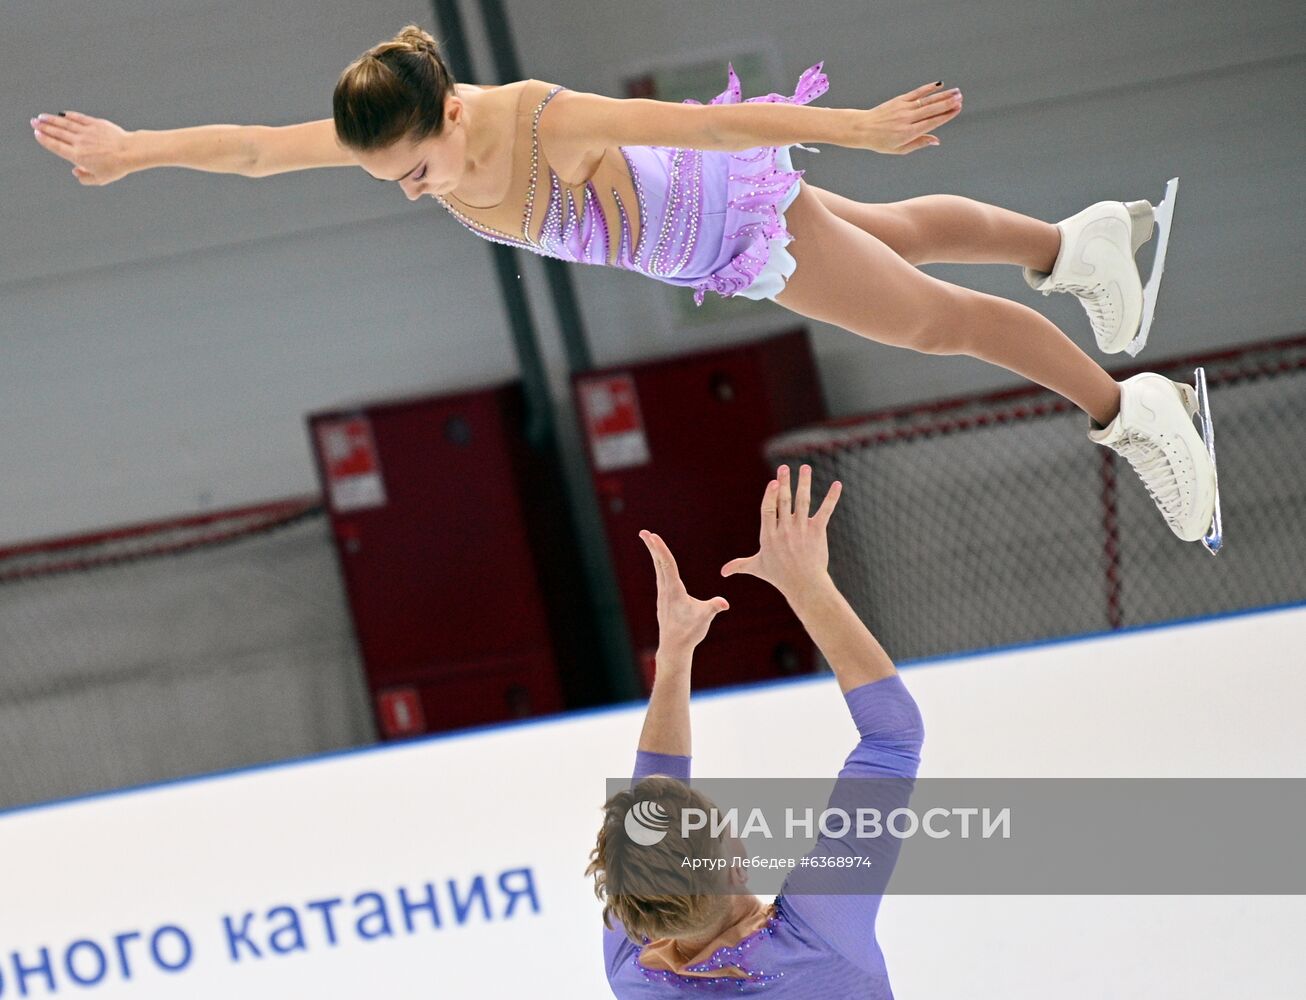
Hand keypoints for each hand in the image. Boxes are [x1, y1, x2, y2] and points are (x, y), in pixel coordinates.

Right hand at [31, 112, 135, 184]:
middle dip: (43, 127)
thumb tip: (75, 172)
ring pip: (65, 123)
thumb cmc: (116, 167)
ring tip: (42, 116)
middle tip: (33, 122)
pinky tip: (63, 114)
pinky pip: (79, 118)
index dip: (45, 139)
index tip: (37, 134)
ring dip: (52, 119)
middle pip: (57, 133)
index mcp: (77, 156)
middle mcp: (79, 142)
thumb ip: (85, 178)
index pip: (56, 146)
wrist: (130, 152)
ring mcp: (86, 131)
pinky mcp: (95, 123)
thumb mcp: (100, 179)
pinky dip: (69, 116)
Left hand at [640, 530, 728, 653]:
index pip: (667, 564)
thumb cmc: (689, 631)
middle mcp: (665, 589)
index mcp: (674, 590)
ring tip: (651, 542)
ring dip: (655, 554)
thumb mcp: (704, 618)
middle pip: (658, 562)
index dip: (661, 549)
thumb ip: (713, 607)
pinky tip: (660, 563)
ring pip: (658, 569)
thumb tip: (724, 603)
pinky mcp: (664, 600)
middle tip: (644, 531)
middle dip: (652, 546)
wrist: (674, 647)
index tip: (653, 536)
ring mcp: (663, 595)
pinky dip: (660, 565)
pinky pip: (661, 577)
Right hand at [721, 464, 841, 600]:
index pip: (768, 510)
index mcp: (769, 535)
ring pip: (803, 501)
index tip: (773, 482)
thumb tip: (722, 572)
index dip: (770, 495)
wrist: (804, 585)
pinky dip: (831, 497)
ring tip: (805, 467)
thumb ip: (739, 565)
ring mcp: (802, 530)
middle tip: (784, 468)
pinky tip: (837, 485)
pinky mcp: (817, 532)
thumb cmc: (779, 576)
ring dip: (804, 482)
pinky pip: (825, 511)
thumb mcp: (757, 567)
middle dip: (784, 482)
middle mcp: (785, 530)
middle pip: (784, 501)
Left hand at [849, 82, 961, 154]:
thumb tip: (937, 140)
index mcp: (908, 133)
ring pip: (926, 100)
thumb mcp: (899, 149)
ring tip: (956, 91)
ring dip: (943, 95)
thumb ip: (919, 143)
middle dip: (948, 103)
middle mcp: (907, 119)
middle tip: (961, 98)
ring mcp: (903, 108)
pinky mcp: (899, 100)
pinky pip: (916, 93)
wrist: (862, 128)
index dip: (946, 115)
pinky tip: (939, 84)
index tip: (958, 109)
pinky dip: (928, 88)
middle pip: (931, 109)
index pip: (932, 122)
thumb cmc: (881, 142)